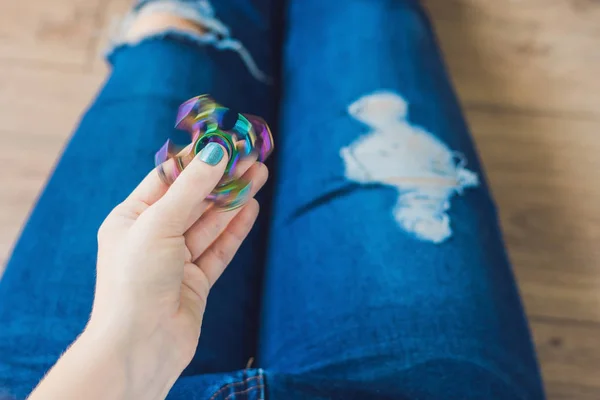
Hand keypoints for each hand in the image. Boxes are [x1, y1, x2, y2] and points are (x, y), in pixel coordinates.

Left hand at [93, 142, 267, 363]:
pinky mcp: (195, 281)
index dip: (196, 159)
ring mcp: (175, 260)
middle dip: (221, 178)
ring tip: (259, 174)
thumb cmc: (136, 281)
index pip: (167, 179)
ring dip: (233, 199)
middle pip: (193, 199)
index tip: (223, 140)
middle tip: (250, 156)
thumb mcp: (159, 224)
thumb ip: (191, 188)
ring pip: (209, 222)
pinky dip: (235, 228)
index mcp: (130, 219)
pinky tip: (251, 207)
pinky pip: (218, 248)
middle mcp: (152, 237)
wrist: (140, 346)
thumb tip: (215, 152)